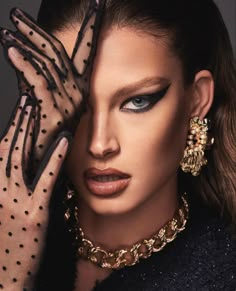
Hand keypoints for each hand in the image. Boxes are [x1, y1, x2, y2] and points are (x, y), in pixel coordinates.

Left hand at [0, 0, 104, 162]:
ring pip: (47, 64)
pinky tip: (11, 52)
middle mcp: (76, 93)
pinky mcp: (54, 112)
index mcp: (77, 89)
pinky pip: (39, 82)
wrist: (46, 167)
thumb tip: (22, 60)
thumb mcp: (43, 106)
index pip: (86, 51)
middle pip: (58, 52)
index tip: (98, 4)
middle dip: (37, 31)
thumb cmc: (44, 139)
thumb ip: (35, 82)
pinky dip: (25, 65)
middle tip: (16, 16)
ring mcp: (67, 103)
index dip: (92, 26)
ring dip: (24, 45)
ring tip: (6, 33)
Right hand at [0, 95, 69, 289]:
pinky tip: (64, 139)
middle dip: (16, 121)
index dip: (11, 129)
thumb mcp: (2, 209)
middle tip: (27, 98)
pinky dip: (53, 157)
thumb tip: (17, 165)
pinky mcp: (32, 213)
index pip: (1, 150)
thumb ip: (7, 187)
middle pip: (7, 147)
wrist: (3, 276)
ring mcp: (13, 200)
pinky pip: (44, 179)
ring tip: (35, 107)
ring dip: (27, 129)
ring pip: (19, 156)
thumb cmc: (3, 244)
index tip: (21, 110)